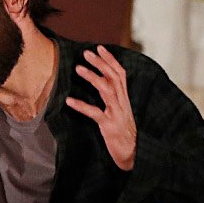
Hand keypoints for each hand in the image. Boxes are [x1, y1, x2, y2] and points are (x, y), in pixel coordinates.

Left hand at [66, 45, 136, 170]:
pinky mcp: (109, 126)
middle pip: (114, 77)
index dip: (111, 60)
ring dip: (92, 77)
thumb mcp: (121, 113)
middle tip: (86, 52)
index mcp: (124, 99)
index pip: (120, 74)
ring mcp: (116, 114)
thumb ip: (114, 99)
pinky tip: (70, 101)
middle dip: (101, 63)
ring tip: (78, 68)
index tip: (100, 48)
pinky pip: (95, 113)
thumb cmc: (124, 134)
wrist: (133, 154)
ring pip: (106, 90)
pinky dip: (82, 106)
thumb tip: (104, 84)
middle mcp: (122, 103)